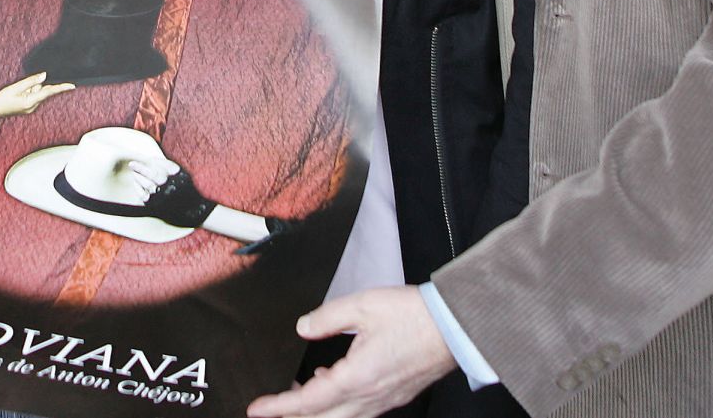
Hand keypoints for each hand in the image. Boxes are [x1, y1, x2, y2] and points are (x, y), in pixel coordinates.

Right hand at [0, 72, 74, 119]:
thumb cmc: (1, 100)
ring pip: (37, 93)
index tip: (72, 86)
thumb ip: (30, 81)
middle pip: (42, 91)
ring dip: (30, 88)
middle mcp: (33, 106)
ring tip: (16, 91)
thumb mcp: (15, 88)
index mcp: (31, 102)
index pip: (49, 93)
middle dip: (34, 85)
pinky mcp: (28, 107)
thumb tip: (44, 76)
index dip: (61, 88)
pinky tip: (17, 94)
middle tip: (21, 87)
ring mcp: (31, 108)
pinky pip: (32, 96)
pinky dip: (27, 92)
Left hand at [246, 287, 457, 417]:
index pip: (308, 401)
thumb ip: (327, 317)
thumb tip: (304, 327)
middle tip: (271, 409)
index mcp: (357, 377)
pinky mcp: (395, 395)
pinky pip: (359, 411)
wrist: (455, 326)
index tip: (257, 409)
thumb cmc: (414, 316)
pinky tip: (330, 384)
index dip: (279, 407)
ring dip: (316, 412)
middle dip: (293, 416)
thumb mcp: (363, 305)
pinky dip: (337, 406)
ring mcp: (384, 400)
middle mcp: (370, 397)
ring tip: (296, 396)